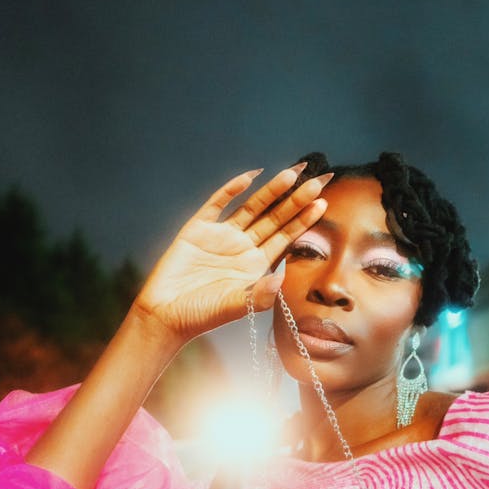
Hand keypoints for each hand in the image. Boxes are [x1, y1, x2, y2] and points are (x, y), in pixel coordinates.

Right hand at [133, 164, 329, 342]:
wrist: (166, 314)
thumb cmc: (202, 316)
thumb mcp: (236, 307)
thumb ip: (260, 294)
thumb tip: (282, 279)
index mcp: (257, 265)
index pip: (286, 237)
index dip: (304, 220)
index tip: (323, 203)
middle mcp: (243, 247)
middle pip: (275, 218)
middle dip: (295, 200)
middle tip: (317, 180)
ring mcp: (221, 236)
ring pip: (252, 208)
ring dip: (271, 191)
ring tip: (292, 173)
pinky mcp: (198, 228)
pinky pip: (217, 203)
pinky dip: (232, 189)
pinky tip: (250, 177)